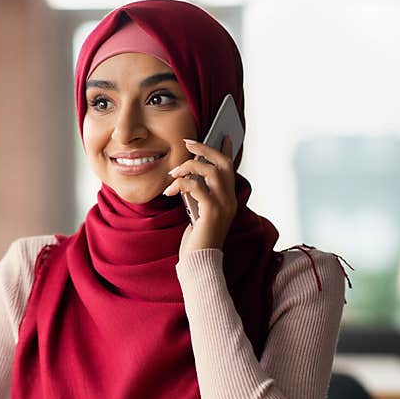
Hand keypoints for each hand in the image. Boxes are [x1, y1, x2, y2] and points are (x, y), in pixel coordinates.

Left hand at [163, 136, 236, 255]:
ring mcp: (223, 206)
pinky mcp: (212, 212)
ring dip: (189, 167)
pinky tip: (169, 192)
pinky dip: (181, 184)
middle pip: (224, 164)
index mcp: (228, 200)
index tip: (223, 136)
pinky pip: (197, 187)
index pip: (231, 170)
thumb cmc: (196, 240)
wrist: (199, 262)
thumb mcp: (197, 212)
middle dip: (206, 150)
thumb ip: (197, 195)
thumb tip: (188, 175)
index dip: (226, 151)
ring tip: (173, 173)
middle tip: (188, 143)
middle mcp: (230, 201)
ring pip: (211, 172)